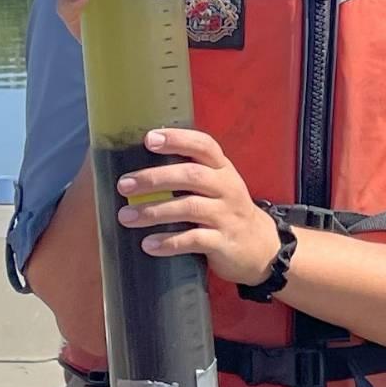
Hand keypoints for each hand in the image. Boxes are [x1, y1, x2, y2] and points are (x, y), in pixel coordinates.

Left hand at [115, 128, 281, 285]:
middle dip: (155, 178)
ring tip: (127, 216)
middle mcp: (227, 188)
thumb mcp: (217, 186)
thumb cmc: (226, 210)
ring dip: (154, 211)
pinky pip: (194, 240)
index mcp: (223, 169)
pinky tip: (148, 244)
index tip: (149, 139)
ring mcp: (227, 216)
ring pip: (189, 208)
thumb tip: (139, 168)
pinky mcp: (224, 242)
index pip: (204, 145)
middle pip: (191, 176)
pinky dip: (169, 242)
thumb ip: (189, 174)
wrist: (261, 247)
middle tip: (124, 184)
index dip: (178, 140)